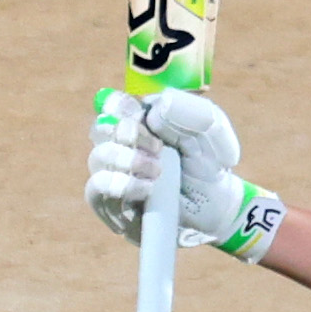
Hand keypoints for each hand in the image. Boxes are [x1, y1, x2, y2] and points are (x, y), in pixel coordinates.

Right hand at [84, 87, 282, 259]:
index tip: (140, 115)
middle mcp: (121, 144)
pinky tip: (147, 190)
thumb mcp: (211, 130)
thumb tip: (153, 112)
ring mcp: (112, 172)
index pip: (113, 104)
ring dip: (128, 162)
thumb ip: (188, 112)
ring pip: (98, 156)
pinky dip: (121, 185)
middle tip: (158, 149)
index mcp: (140, 120)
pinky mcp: (109, 201)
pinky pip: (96, 188)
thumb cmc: (209, 164)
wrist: (214, 206)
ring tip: (158, 173)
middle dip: (127, 135)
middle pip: (101, 128)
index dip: (119, 106)